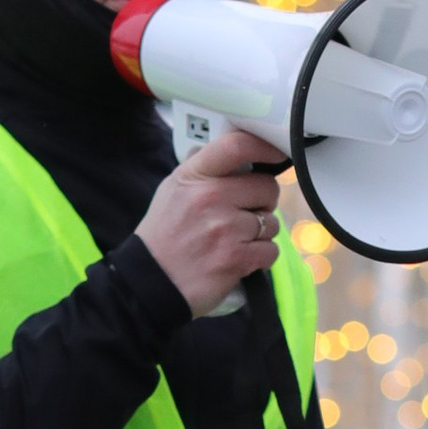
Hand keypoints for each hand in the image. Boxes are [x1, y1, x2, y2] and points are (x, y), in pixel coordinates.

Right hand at [135, 125, 287, 314]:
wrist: (151, 282)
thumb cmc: (164, 236)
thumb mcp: (173, 190)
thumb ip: (203, 170)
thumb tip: (234, 153)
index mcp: (194, 176)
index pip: (236, 146)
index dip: (265, 147)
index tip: (276, 153)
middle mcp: (210, 198)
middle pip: (267, 187)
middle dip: (263, 202)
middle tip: (246, 213)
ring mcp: (224, 229)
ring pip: (272, 222)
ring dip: (260, 233)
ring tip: (237, 240)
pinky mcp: (235, 259)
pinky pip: (270, 250)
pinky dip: (260, 257)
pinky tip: (241, 258)